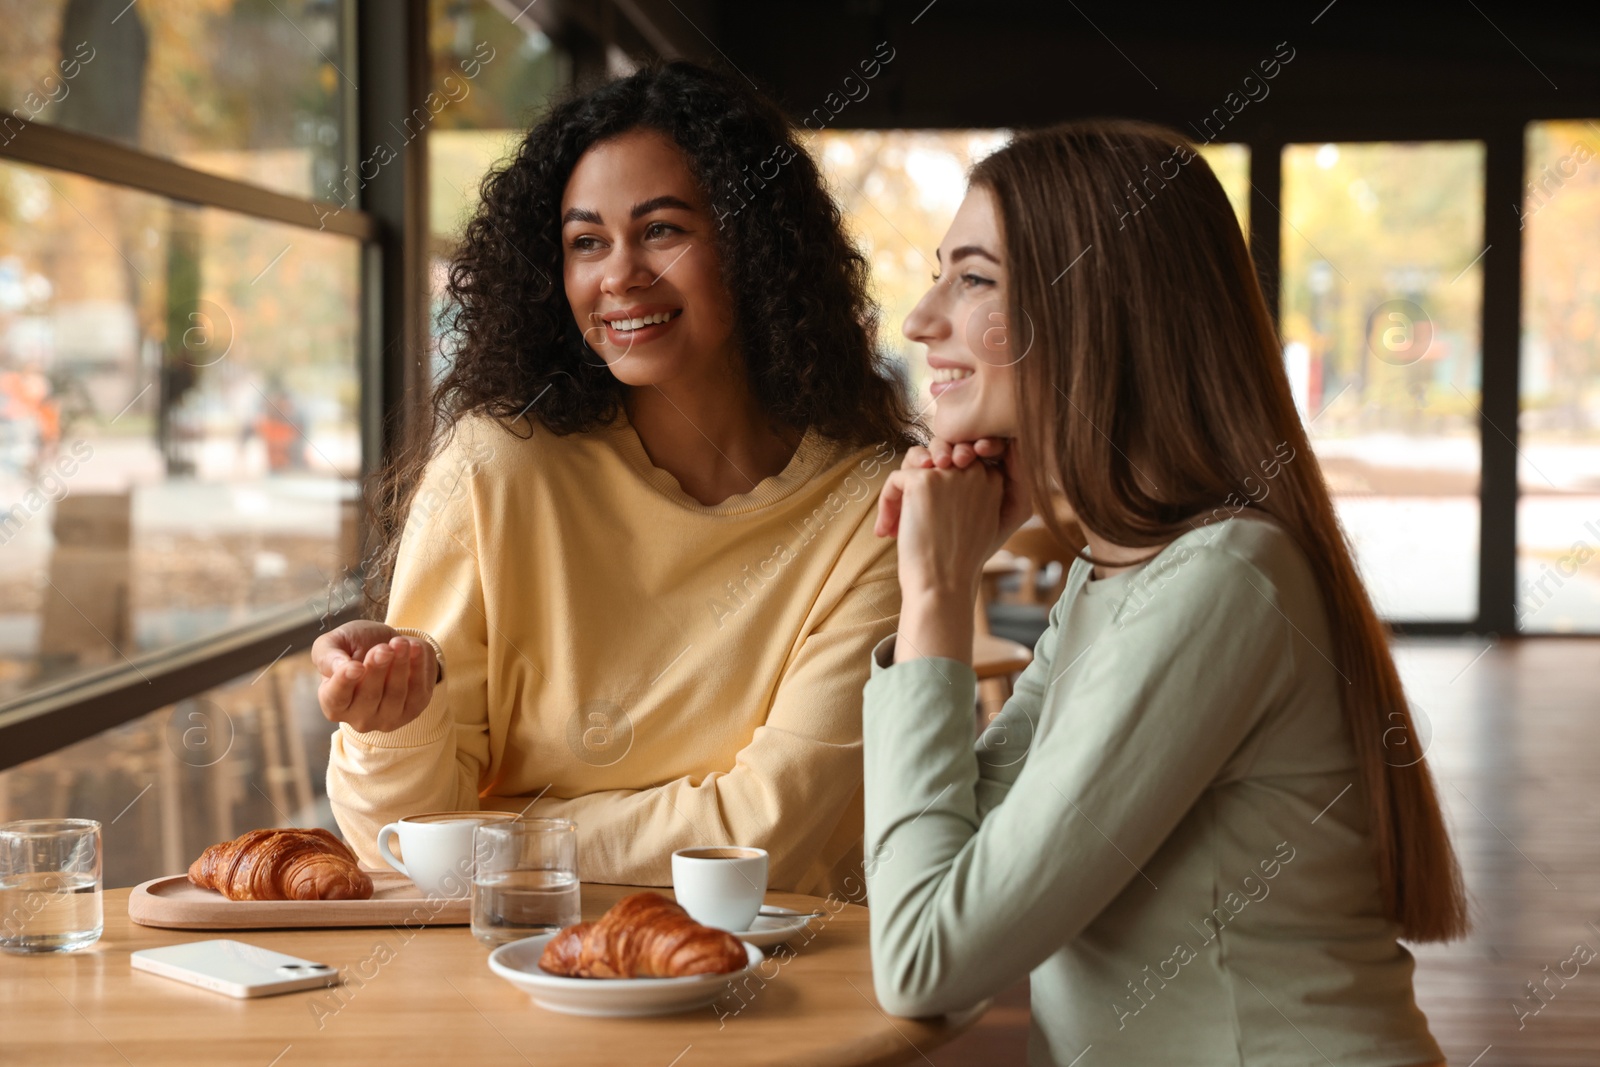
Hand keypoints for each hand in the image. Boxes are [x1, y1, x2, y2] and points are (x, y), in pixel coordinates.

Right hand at [312, 620, 437, 732]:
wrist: (388, 646)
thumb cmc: (355, 648)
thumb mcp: (334, 643)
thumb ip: (327, 655)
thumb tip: (339, 667)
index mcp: (333, 703)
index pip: (336, 698)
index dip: (345, 682)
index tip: (356, 666)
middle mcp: (359, 718)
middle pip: (369, 696)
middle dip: (378, 669)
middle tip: (384, 648)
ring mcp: (387, 718)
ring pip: (395, 695)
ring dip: (400, 666)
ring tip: (400, 642)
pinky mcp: (412, 711)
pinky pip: (418, 692)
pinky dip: (418, 668)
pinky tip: (415, 648)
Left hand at [875, 436, 1033, 559]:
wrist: (943, 586)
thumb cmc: (958, 563)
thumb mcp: (978, 522)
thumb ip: (968, 490)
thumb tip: (930, 461)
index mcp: (993, 481)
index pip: (959, 461)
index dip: (938, 486)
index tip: (930, 520)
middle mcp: (976, 472)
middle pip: (936, 456)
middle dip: (916, 485)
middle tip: (905, 523)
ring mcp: (950, 474)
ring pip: (914, 462)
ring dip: (900, 491)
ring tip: (895, 524)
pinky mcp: (923, 481)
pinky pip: (895, 479)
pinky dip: (886, 504)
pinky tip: (886, 532)